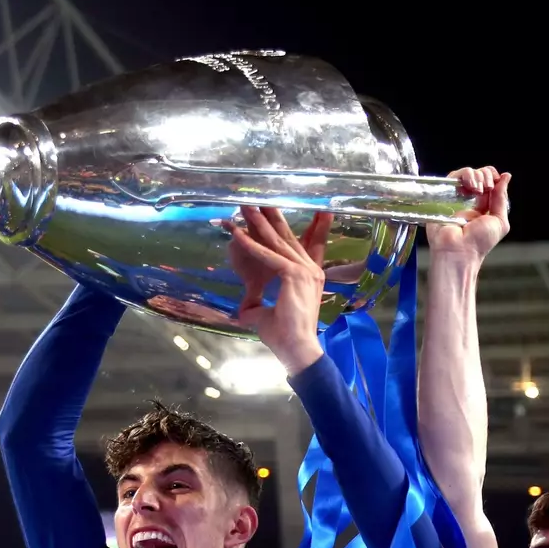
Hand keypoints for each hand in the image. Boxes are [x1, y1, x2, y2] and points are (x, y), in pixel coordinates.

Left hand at [227, 205, 331, 374]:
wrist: (298, 350)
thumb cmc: (285, 336)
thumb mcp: (266, 315)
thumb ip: (257, 307)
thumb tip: (245, 310)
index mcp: (310, 276)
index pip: (308, 244)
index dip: (308, 225)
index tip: (306, 208)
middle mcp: (311, 270)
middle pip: (289, 236)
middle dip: (274, 216)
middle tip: (262, 197)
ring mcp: (305, 271)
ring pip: (278, 241)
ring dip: (259, 222)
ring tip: (246, 206)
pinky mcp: (294, 275)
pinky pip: (268, 256)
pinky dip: (251, 245)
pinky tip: (237, 233)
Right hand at [426, 166, 510, 262]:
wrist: (458, 250)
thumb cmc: (479, 243)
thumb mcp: (500, 221)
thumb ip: (502, 199)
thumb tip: (505, 177)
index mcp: (484, 207)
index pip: (490, 182)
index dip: (493, 177)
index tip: (495, 181)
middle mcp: (470, 200)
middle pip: (479, 174)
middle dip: (486, 175)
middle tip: (487, 187)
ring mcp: (456, 198)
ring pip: (466, 173)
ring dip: (476, 176)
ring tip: (477, 188)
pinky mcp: (444, 196)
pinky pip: (453, 177)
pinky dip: (464, 176)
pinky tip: (470, 186)